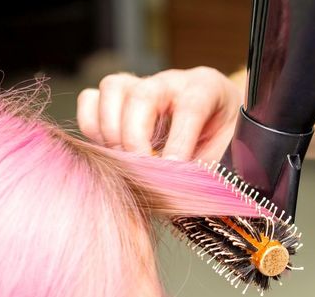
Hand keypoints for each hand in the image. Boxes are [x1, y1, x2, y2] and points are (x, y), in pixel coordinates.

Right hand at [76, 67, 242, 160]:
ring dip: (110, 130)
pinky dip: (92, 126)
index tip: (171, 170)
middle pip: (142, 94)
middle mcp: (170, 81)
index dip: (179, 141)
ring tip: (122, 160)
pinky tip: (108, 150)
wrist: (214, 122)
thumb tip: (176, 196)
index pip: (190, 106)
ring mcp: (140, 83)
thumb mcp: (223, 153)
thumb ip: (202, 171)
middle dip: (135, 139)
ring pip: (112, 88)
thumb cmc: (219, 139)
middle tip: (140, 170)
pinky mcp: (116, 97)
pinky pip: (91, 99)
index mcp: (205, 88)